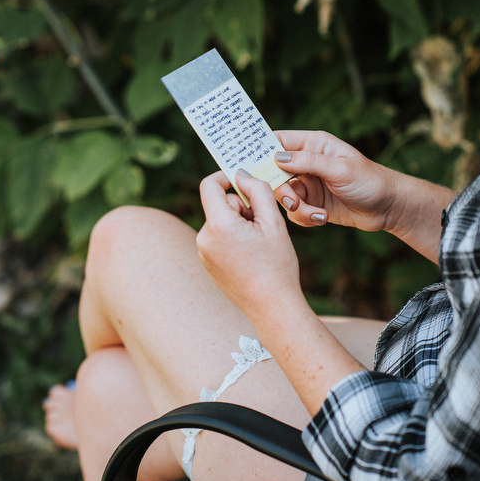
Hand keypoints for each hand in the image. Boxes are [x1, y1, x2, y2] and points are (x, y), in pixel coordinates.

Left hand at [197, 169, 302, 323]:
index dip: (225, 176)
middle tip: (262, 223)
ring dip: (237, 222)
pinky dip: (232, 237)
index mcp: (218, 225)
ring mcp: (203, 252)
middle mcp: (204, 237)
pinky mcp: (207, 262)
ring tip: (258, 243)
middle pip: (219, 204)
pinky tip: (249, 254)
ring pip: (220, 220)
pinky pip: (217, 237)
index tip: (243, 180)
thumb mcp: (273, 221)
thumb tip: (241, 173)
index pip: (209, 185)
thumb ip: (257, 189)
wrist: (272, 307)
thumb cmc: (276, 264)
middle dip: (240, 206)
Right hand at [271, 130, 453, 262]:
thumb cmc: (370, 181)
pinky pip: (294, 211)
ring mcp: (308, 183)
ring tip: (316, 214)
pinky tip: (322, 218)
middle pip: (274, 171)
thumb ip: (308, 162)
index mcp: (313, 144)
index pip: (277, 141)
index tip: (249, 166)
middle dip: (280, 189)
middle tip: (293, 201)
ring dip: (296, 207)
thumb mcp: (340, 169)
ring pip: (283, 195)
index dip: (260, 151)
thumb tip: (276, 157)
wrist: (389, 208)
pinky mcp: (312, 203)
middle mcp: (307, 162)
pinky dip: (304, 217)